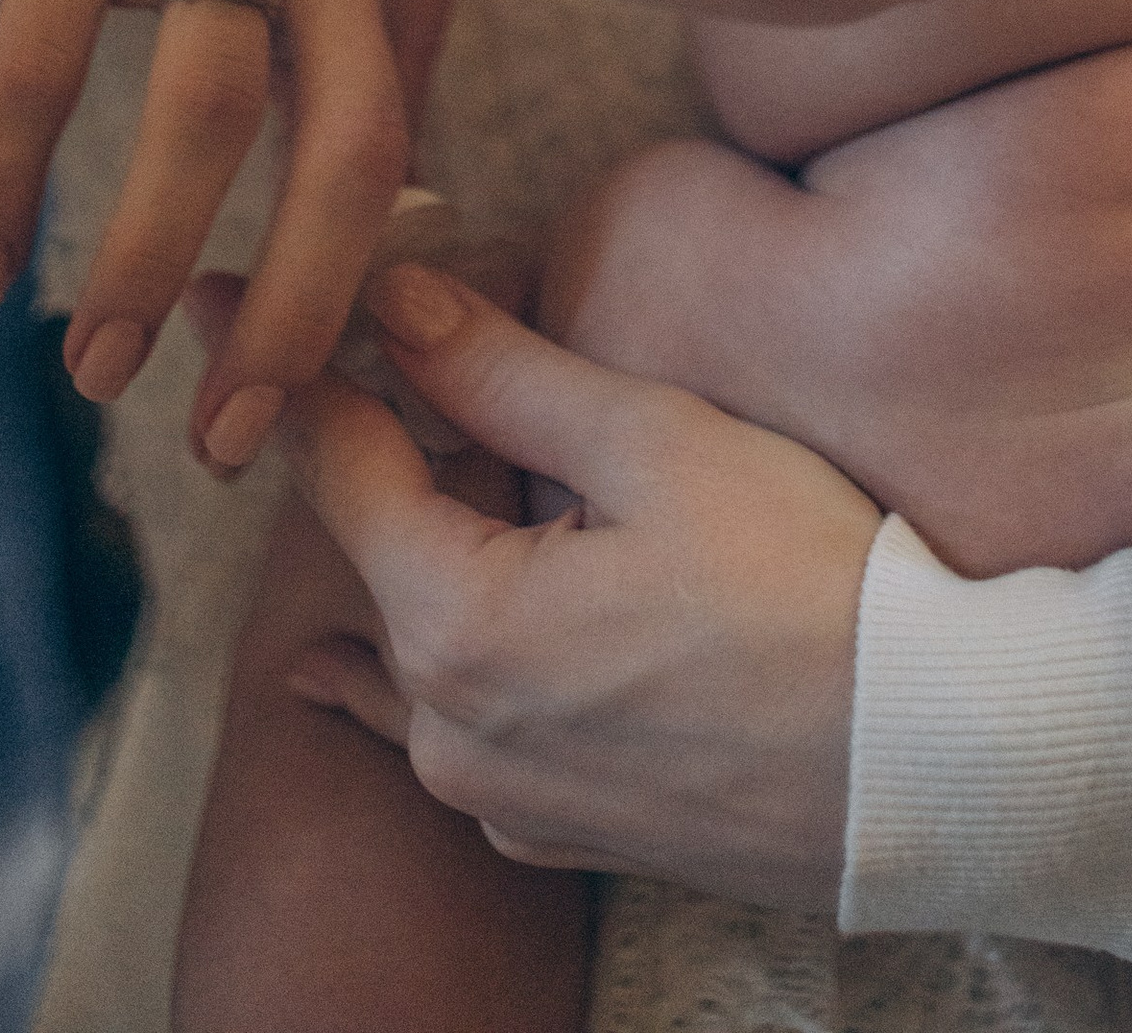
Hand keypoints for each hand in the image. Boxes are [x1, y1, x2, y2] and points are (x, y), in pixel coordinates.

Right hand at [0, 0, 459, 471]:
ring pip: (205, 115)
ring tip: (95, 371)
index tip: (293, 404)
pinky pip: (45, 57)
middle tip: (221, 438)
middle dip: (291, 316)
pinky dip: (9, 178)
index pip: (401, 156)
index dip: (348, 298)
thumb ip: (373, 67)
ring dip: (147, 264)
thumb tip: (394, 243)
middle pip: (345, 150)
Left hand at [267, 262, 875, 908]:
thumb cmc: (807, 585)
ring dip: (450, 540)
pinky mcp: (558, 835)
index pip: (336, 461)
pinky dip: (474, 642)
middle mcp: (448, 732)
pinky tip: (460, 624)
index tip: (205, 297)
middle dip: (395, 442)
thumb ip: (505, 373)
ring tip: (485, 452)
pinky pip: (474, 718)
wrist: (925, 767)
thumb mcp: (657, 444)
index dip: (284, 360)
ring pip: (432, 632)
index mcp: (455, 624)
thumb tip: (389, 297)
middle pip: (386, 547)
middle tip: (397, 338)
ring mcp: (499, 800)